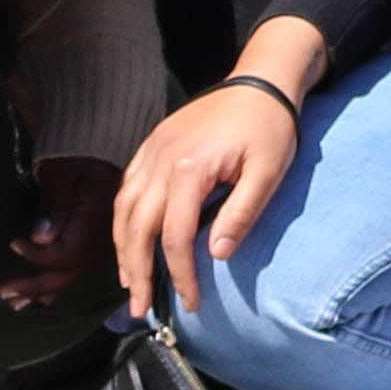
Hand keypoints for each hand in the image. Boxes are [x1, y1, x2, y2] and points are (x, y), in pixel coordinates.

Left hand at [0, 156, 122, 310]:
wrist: (102, 141)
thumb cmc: (77, 152)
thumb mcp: (62, 170)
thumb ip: (55, 204)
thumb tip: (41, 240)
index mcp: (96, 217)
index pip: (67, 253)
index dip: (38, 256)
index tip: (14, 244)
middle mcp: (102, 235)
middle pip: (70, 271)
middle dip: (37, 285)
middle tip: (6, 292)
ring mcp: (101, 239)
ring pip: (75, 274)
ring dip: (45, 289)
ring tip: (18, 302)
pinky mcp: (95, 238)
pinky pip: (78, 266)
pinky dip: (57, 280)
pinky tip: (44, 295)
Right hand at [115, 24, 326, 314]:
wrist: (260, 81)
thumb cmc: (269, 127)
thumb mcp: (269, 172)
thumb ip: (242, 214)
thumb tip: (216, 256)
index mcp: (189, 169)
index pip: (174, 236)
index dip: (179, 274)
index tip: (191, 302)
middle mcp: (161, 161)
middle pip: (137, 227)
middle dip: (136, 272)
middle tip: (139, 308)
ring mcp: (152, 151)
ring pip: (123, 209)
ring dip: (123, 249)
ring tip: (129, 282)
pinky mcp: (151, 145)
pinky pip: (126, 188)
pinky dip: (122, 220)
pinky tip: (128, 240)